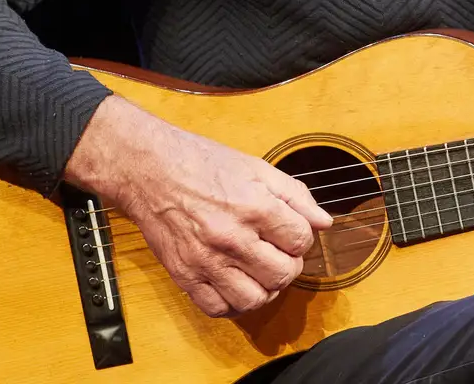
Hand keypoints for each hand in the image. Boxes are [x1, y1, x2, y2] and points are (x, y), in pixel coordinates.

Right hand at [64, 95, 332, 317]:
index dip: (301, 237)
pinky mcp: (185, 275)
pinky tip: (234, 283)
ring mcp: (206, 260)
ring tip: (259, 271)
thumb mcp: (257, 168)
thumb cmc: (203, 164)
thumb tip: (323, 222)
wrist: (150, 170)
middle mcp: (231, 237)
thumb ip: (295, 196)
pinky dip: (232, 303)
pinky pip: (218, 308)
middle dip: (288, 264)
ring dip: (264, 288)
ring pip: (254, 299)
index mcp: (254, 206)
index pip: (301, 241)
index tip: (289, 231)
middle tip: (277, 252)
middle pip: (283, 274)